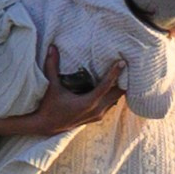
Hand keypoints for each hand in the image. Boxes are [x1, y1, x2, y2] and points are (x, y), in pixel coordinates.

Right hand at [0, 46, 125, 138]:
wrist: (46, 126)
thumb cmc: (48, 106)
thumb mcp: (51, 86)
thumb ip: (52, 66)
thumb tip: (52, 47)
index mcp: (88, 102)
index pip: (106, 86)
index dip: (115, 73)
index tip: (122, 62)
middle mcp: (96, 110)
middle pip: (117, 94)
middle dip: (123, 80)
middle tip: (128, 66)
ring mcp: (97, 115)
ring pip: (115, 100)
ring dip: (119, 88)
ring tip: (124, 74)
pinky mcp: (96, 117)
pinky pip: (110, 105)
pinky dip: (113, 95)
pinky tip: (114, 86)